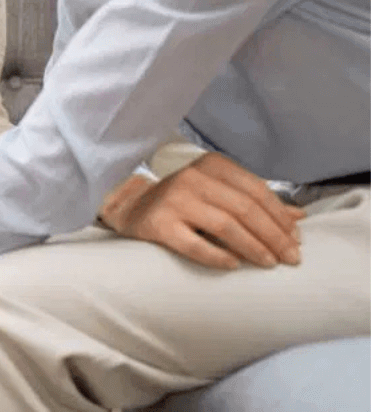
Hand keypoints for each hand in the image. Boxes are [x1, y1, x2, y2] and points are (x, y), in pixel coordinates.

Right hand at [100, 153, 304, 269]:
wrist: (132, 208)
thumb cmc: (184, 203)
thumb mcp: (219, 193)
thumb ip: (255, 202)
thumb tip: (299, 217)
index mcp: (212, 165)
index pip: (257, 190)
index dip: (281, 217)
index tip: (297, 240)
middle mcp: (193, 178)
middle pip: (245, 209)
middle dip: (274, 236)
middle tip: (291, 258)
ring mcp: (174, 200)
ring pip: (225, 226)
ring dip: (253, 247)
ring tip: (269, 263)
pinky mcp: (158, 224)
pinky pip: (194, 244)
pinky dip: (218, 256)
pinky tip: (234, 266)